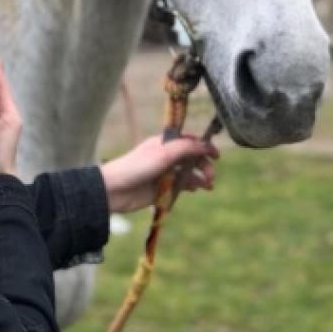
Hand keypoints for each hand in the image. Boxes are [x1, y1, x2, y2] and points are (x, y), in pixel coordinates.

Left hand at [100, 134, 217, 213]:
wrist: (115, 190)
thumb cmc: (137, 167)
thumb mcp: (164, 153)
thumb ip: (186, 148)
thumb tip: (206, 145)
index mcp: (165, 143)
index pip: (190, 142)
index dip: (204, 147)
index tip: (217, 156)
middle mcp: (166, 156)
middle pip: (192, 158)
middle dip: (204, 165)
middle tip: (211, 177)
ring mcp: (164, 173)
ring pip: (188, 173)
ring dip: (200, 178)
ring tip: (208, 186)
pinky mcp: (162, 188)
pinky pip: (180, 186)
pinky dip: (190, 186)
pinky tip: (195, 189)